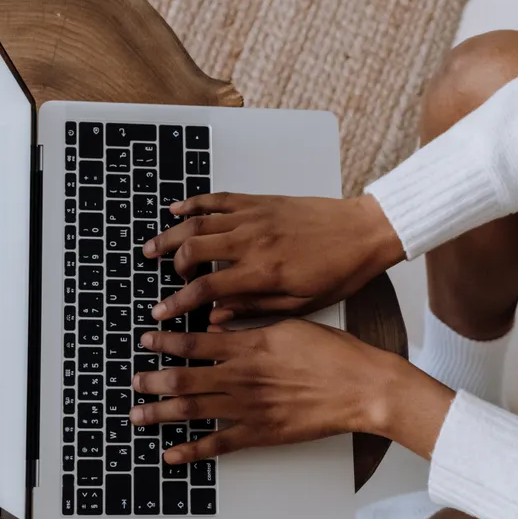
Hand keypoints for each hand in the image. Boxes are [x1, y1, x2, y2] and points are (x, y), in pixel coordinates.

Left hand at [129, 320, 451, 463]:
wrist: (362, 388)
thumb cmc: (333, 353)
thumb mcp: (289, 324)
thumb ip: (250, 326)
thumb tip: (218, 325)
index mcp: (248, 346)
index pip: (194, 343)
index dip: (165, 342)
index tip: (146, 340)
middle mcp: (241, 377)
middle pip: (184, 378)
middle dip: (152, 380)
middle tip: (134, 381)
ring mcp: (249, 408)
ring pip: (192, 410)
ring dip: (160, 413)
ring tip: (137, 415)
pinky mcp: (261, 434)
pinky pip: (218, 444)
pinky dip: (191, 450)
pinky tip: (171, 454)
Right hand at [144, 193, 403, 322]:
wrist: (363, 232)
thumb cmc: (339, 271)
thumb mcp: (300, 304)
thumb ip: (254, 309)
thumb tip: (217, 318)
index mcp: (262, 272)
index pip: (206, 289)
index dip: (178, 302)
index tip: (161, 312)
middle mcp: (252, 242)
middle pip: (193, 250)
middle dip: (169, 264)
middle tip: (156, 274)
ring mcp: (254, 217)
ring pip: (198, 222)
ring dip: (171, 234)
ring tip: (153, 246)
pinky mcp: (260, 201)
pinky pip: (218, 200)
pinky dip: (194, 203)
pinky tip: (178, 209)